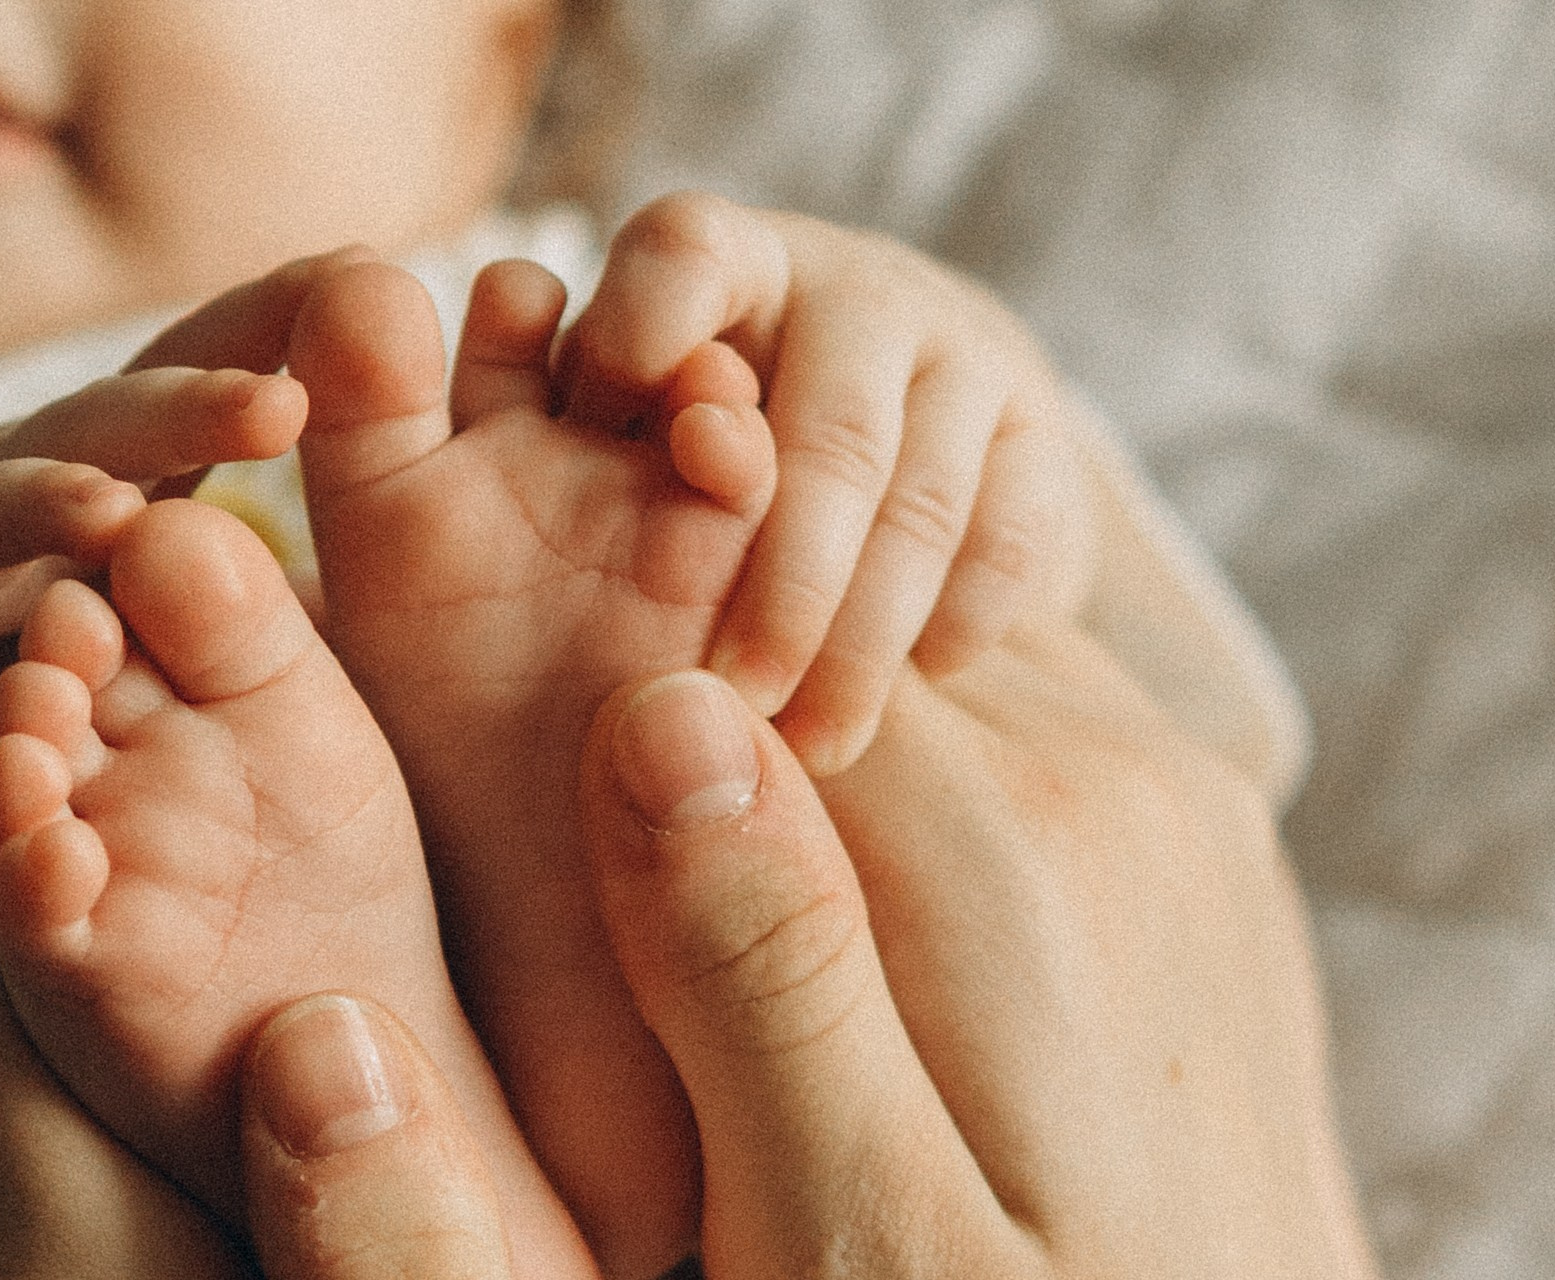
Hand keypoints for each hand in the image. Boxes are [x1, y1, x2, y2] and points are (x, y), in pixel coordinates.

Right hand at [0, 253, 367, 731]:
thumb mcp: (115, 534)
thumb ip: (220, 513)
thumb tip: (383, 478)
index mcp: (89, 462)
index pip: (188, 385)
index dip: (273, 339)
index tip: (371, 281)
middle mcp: (1, 474)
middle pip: (100, 429)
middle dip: (189, 409)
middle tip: (284, 401)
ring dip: (30, 504)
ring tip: (98, 510)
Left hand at [561, 192, 1093, 770]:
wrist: (878, 432)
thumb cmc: (686, 443)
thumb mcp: (606, 420)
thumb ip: (557, 424)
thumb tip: (513, 430)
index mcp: (715, 266)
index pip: (685, 254)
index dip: (656, 321)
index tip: (624, 405)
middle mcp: (848, 287)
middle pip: (826, 436)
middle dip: (780, 587)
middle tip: (732, 700)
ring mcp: (957, 351)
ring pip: (921, 505)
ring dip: (863, 642)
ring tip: (814, 750)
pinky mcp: (1041, 431)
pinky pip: (1012, 538)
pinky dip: (959, 624)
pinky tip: (911, 694)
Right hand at [576, 640, 1538, 1279]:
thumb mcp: (846, 1253)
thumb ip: (752, 979)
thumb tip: (658, 712)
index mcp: (1006, 860)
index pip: (745, 648)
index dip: (612, 727)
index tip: (570, 888)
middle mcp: (1106, 775)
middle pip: (822, 635)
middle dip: (698, 739)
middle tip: (641, 952)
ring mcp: (1160, 788)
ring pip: (896, 654)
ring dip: (792, 755)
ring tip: (743, 959)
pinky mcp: (1170, 826)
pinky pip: (985, 706)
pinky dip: (886, 776)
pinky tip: (849, 936)